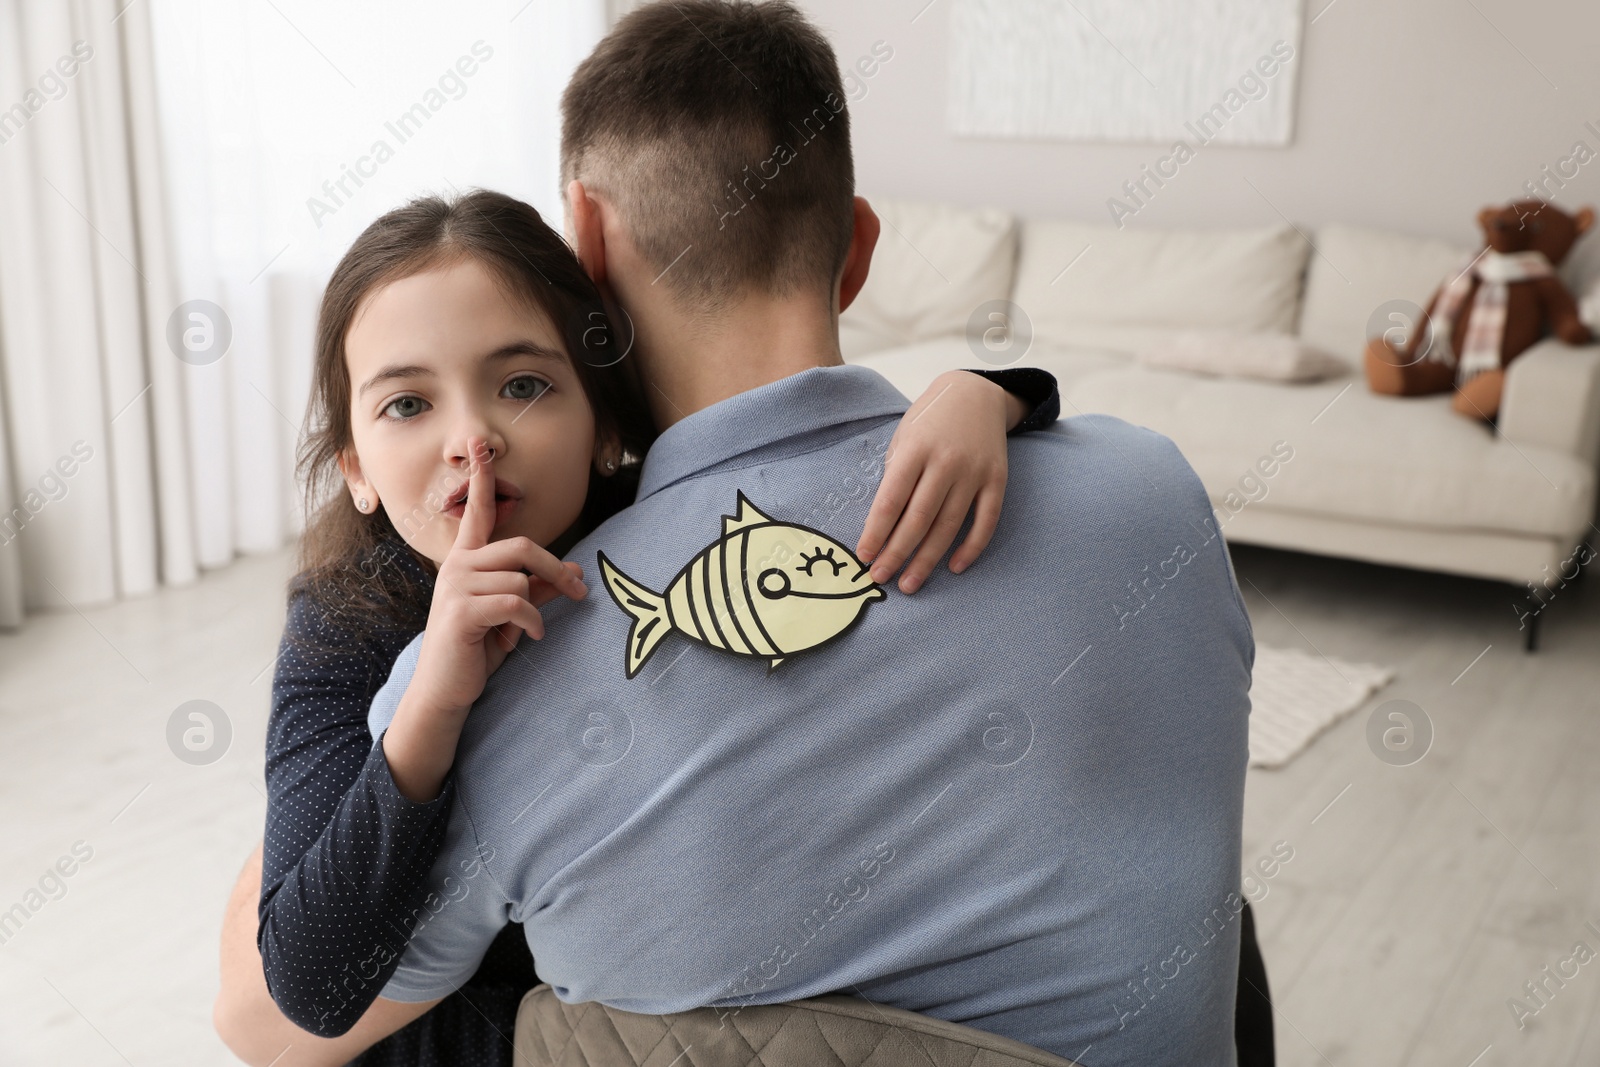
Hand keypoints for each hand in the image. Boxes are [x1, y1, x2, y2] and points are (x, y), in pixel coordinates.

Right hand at [385, 438, 586, 800]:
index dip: (482, 478)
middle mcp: (457, 566)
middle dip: (554, 566)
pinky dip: (532, 622)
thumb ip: (534, 588)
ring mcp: (456, 586)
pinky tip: (528, 638)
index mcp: (466, 560)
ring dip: (538, 606)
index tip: (480, 444)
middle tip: (579, 589)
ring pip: (519, 578)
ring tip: (531, 629)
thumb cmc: (478, 647)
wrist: (448, 688)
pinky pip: (515, 602)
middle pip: (520, 546)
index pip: (477, 512)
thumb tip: (570, 574)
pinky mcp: (462, 611)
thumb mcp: (510, 614)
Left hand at [857, 371, 1023, 594]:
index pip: (891, 500)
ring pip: (949, 525)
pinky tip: (954, 567)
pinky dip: (971, 547)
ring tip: (909, 583)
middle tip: (881, 577)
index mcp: (916, 449)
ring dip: (927, 559)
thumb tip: (884, 523)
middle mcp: (946, 461)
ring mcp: (974, 472)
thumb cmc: (930, 421)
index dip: (876, 532)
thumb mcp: (904, 437)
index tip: (864, 556)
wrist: (976, 394)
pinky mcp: (997, 480)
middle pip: (919, 519)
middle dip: (897, 553)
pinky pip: (986, 520)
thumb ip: (895, 475)